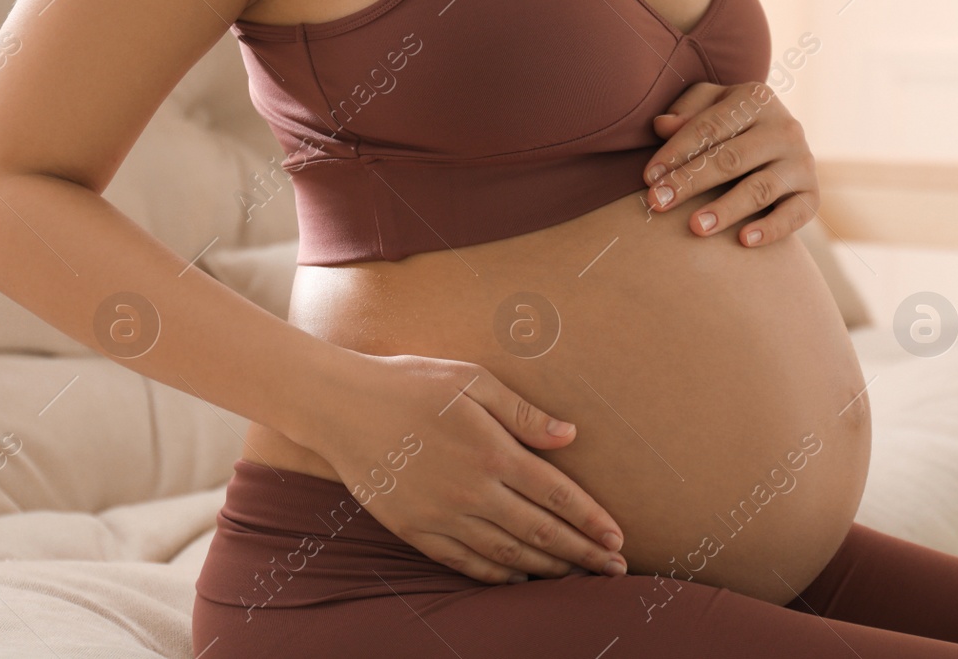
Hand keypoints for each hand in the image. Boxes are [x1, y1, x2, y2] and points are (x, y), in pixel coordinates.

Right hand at [305, 350, 627, 583]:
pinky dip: (497, 574)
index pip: (557, 494)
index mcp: (492, 451)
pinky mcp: (414, 530)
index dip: (591, 520)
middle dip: (582, 553)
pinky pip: (464, 562)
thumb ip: (523, 412)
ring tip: (577, 577)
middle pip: (540, 531)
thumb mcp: (472, 380)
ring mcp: (441, 515)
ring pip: (507, 553)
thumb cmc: (411, 383)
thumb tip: (570, 436)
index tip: (617, 538)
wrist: (340, 406)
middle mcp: (472, 490)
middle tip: (614, 571)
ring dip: (547, 568)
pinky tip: (519, 576)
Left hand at [642, 81, 818, 245]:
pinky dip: (770, 229)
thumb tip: (662, 126)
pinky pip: (793, 215)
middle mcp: (785, 128)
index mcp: (757, 99)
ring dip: (726, 209)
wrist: (779, 143)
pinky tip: (743, 241)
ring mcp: (802, 162)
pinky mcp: (812, 194)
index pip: (710, 127)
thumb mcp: (710, 105)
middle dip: (691, 182)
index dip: (676, 152)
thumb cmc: (732, 124)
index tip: (648, 177)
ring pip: (759, 189)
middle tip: (658, 203)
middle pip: (731, 158)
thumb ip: (686, 111)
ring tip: (695, 227)